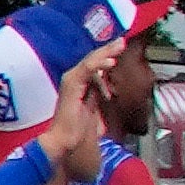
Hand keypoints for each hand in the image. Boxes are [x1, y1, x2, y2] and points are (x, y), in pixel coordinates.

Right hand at [35, 54, 118, 184]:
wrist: (64, 142)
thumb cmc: (76, 133)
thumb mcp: (93, 113)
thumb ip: (97, 101)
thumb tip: (106, 96)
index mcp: (78, 87)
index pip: (93, 67)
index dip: (106, 57)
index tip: (118, 50)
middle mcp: (73, 81)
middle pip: (92, 60)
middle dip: (108, 50)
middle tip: (121, 42)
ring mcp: (71, 82)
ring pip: (90, 61)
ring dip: (105, 53)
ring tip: (119, 46)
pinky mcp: (71, 85)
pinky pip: (86, 70)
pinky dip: (98, 64)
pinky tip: (110, 62)